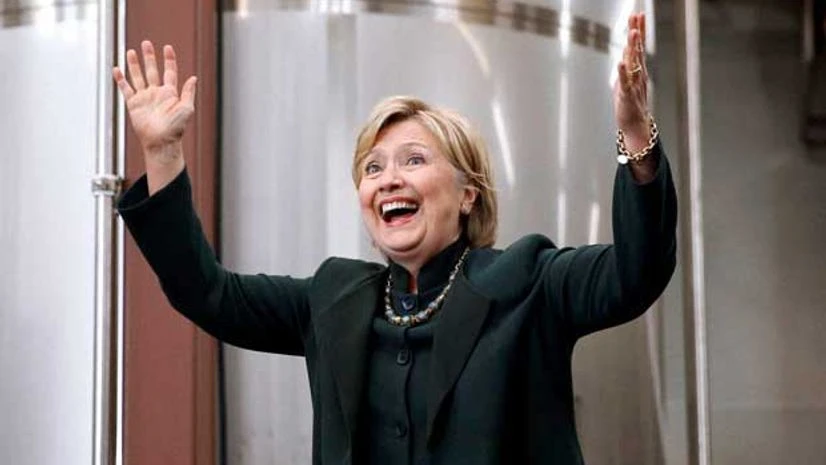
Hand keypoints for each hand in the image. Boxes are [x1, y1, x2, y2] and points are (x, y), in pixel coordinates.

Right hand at [113, 41, 196, 191]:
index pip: (170, 72)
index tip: (167, 47)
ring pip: (138, 76)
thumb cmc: (176, 129)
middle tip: (146, 43)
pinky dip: (121, 80)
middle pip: (152, 70)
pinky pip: (126, 89)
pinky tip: (117, 70)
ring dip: (134, 65)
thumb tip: (193, 78)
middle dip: (149, 57)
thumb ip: (188, 93)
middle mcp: (157, 93)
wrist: (161, 142)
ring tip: (131, 52)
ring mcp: (144, 98)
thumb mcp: (187, 109)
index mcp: (170, 93)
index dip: (169, 59)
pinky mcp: (134, 104)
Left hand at [613, 13, 649, 150]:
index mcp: (638, 70)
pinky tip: (621, 62)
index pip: (639, 47)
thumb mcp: (626, 82)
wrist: (635, 126)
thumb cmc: (630, 105)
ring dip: (633, 48)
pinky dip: (623, 73)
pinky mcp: (627, 96)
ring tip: (632, 33)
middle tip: (637, 16)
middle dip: (637, 33)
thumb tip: (623, 57)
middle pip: (638, 50)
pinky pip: (625, 83)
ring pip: (633, 64)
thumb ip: (625, 69)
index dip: (639, 31)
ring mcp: (634, 84)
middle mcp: (638, 75)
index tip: (638, 15)